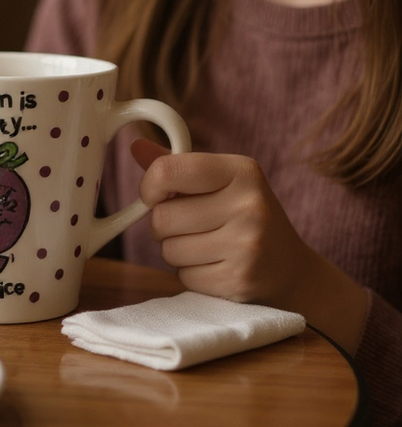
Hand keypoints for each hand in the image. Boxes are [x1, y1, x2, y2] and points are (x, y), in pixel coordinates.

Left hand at [132, 139, 367, 351]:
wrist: (290, 269)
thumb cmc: (245, 216)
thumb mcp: (221, 182)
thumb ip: (178, 166)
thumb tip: (135, 146)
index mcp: (241, 170)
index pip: (168, 170)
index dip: (149, 186)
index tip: (155, 195)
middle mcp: (248, 204)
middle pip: (162, 217)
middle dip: (165, 225)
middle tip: (189, 226)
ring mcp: (246, 245)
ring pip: (169, 250)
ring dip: (177, 251)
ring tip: (206, 246)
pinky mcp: (240, 280)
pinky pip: (184, 277)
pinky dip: (191, 274)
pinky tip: (216, 266)